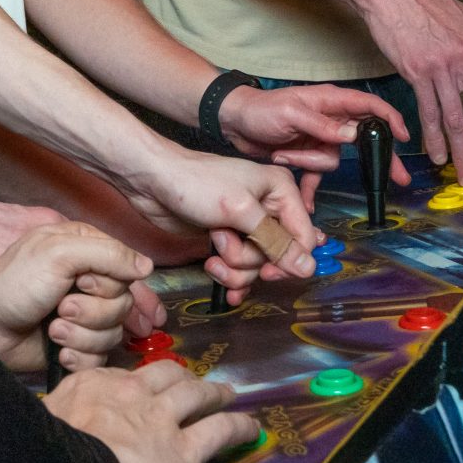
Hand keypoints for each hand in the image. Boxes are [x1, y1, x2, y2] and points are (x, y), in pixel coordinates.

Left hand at [0, 220, 157, 374]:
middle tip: (61, 307)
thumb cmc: (17, 281)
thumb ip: (107, 254)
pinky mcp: (77, 347)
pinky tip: (58, 352)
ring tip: (53, 329)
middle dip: (92, 312)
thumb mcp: (59, 253)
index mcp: (89, 253)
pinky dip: (78, 357)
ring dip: (80, 335)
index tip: (82, 282)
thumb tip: (147, 266)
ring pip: (113, 334)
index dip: (109, 283)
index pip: (128, 272)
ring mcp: (85, 318)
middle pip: (124, 306)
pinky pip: (99, 359)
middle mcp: (91, 284)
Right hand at [45, 362, 249, 462]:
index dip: (140, 380)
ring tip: (227, 392)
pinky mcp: (183, 451)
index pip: (123, 375)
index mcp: (93, 385)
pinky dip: (238, 426)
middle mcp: (131, 393)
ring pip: (196, 394)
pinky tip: (250, 427)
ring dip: (214, 392)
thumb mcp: (47, 420)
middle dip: (182, 375)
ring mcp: (161, 419)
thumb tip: (54, 421)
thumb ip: (61, 414)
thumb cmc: (47, 451)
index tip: (145, 384)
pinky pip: (219, 431)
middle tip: (193, 380)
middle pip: (164, 375)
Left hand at [120, 149, 319, 299]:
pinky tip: (221, 282)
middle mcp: (269, 209)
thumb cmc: (195, 184)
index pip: (304, 238)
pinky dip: (231, 278)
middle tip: (223, 244)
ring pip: (257, 266)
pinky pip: (241, 270)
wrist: (152, 181)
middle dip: (250, 259)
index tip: (266, 270)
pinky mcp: (228, 240)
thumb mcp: (239, 210)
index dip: (288, 259)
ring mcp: (247, 226)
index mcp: (281, 191)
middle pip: (278, 256)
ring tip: (212, 249)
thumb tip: (309, 267)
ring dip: (234, 267)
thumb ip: (275, 240)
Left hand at [219, 83, 409, 185]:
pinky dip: (310, 187)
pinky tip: (306, 201)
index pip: (369, 106)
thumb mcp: (292, 114)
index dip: (389, 119)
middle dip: (378, 158)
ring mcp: (319, 138)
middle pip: (363, 139)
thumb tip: (353, 135)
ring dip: (309, 164)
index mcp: (330, 101)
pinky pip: (317, 176)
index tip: (404, 137)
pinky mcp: (307, 155)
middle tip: (398, 178)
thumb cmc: (260, 109)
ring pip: (332, 161)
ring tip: (283, 154)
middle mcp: (329, 119)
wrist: (233, 123)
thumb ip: (323, 125)